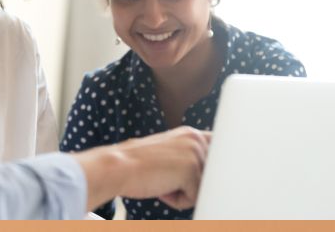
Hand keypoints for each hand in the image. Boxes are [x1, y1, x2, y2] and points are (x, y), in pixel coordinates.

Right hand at [72, 126, 210, 210]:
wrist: (116, 166)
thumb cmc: (136, 165)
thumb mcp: (167, 152)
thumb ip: (189, 155)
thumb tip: (213, 172)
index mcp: (191, 133)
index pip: (218, 149)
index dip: (213, 166)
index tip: (211, 174)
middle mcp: (196, 139)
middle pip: (212, 175)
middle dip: (193, 184)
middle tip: (168, 178)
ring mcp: (195, 154)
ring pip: (202, 189)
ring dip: (182, 192)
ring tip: (161, 182)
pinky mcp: (191, 171)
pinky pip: (193, 199)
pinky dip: (176, 201)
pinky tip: (160, 188)